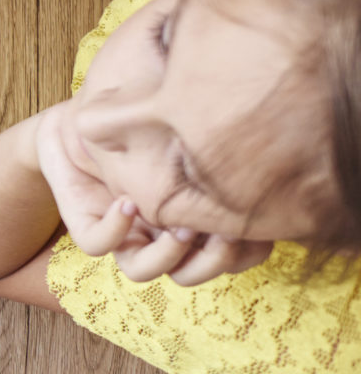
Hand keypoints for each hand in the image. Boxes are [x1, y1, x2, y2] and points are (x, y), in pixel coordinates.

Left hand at [30, 102, 271, 285]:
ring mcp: (122, 226)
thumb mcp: (206, 117)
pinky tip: (127, 204)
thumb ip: (237, 138)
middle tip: (227, 232)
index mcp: (200, 214)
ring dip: (167, 256)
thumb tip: (288, 133)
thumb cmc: (160, 98)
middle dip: (215, 261)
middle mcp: (162, 228)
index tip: (262, 220)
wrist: (97, 99)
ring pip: (140, 271)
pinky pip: (96, 243)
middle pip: (191, 274)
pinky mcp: (85, 217)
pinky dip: (113, 230)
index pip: (237, 255)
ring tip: (180, 226)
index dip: (253, 248)